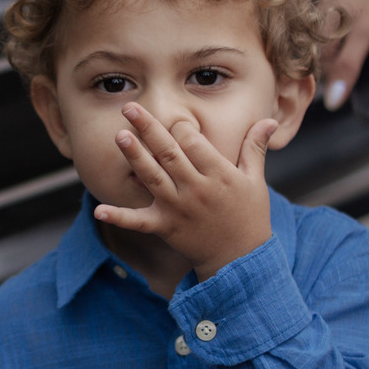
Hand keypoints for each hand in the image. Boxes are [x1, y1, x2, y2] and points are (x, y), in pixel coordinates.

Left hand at [95, 103, 276, 281]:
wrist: (240, 260)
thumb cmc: (249, 216)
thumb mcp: (255, 181)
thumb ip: (255, 148)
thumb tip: (269, 120)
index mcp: (218, 175)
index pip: (194, 143)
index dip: (182, 127)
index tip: (176, 120)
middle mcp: (196, 189)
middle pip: (169, 153)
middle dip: (149, 129)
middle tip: (129, 108)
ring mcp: (178, 209)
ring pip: (152, 177)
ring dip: (135, 156)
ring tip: (119, 136)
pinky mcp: (165, 227)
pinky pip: (138, 222)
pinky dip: (119, 217)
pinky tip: (99, 209)